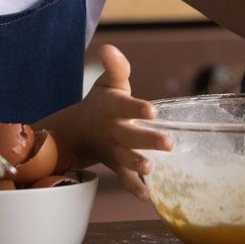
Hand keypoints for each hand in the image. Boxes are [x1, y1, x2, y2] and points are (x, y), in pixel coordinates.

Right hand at [63, 45, 170, 200]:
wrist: (76, 131)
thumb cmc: (101, 103)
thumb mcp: (108, 83)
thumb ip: (115, 66)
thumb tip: (108, 48)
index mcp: (112, 107)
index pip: (125, 107)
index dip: (137, 109)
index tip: (151, 111)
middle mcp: (112, 129)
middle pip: (130, 136)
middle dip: (147, 140)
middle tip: (168, 144)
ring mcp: (112, 149)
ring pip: (124, 159)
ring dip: (137, 165)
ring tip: (150, 169)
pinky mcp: (114, 164)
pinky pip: (122, 177)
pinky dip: (133, 187)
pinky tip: (146, 196)